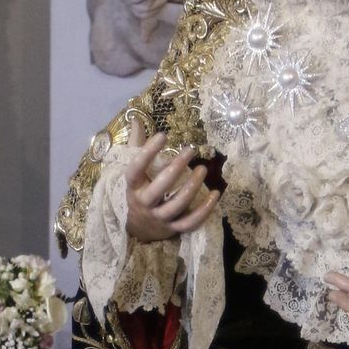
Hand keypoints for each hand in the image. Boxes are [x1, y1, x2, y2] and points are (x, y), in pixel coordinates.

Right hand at [124, 116, 220, 244]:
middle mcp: (144, 203)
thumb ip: (136, 145)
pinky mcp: (173, 229)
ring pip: (177, 204)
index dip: (147, 152)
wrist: (136, 229)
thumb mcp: (133, 170)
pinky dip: (204, 210)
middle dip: (176, 168)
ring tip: (202, 168)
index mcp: (132, 187)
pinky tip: (215, 194)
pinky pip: (190, 222)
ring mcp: (159, 218)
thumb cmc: (137, 191)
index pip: (136, 169)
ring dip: (192, 186)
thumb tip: (137, 118)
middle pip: (160, 187)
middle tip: (190, 149)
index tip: (162, 135)